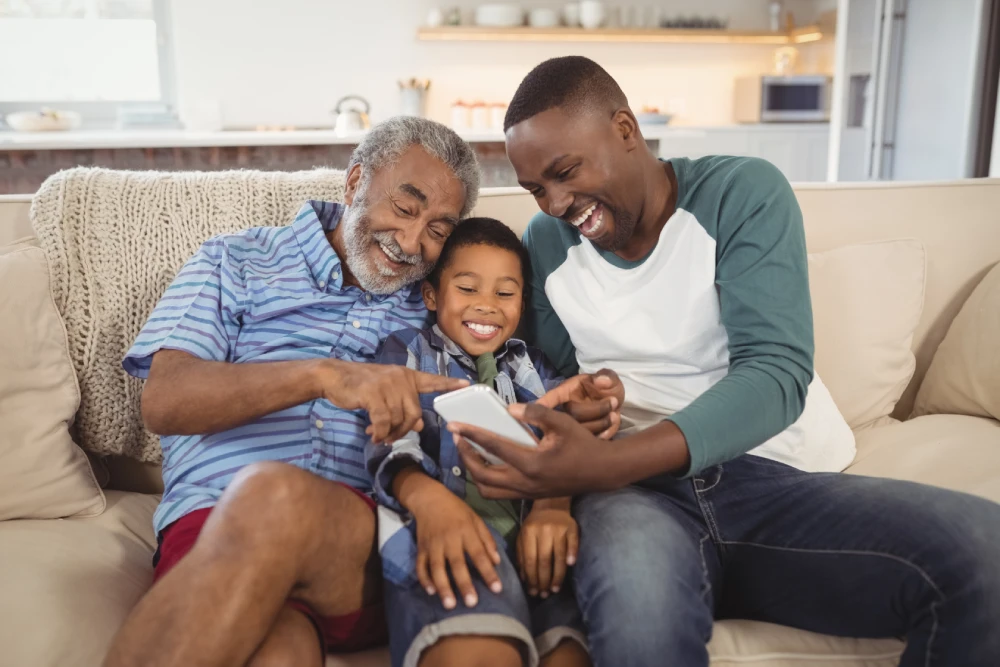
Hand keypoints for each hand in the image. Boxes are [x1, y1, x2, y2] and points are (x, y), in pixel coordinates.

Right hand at [314, 359, 467, 443]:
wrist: (334, 377)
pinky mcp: (373, 393)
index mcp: (406, 376)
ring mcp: (387, 384)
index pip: (431, 380)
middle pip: (415, 413)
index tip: (468, 384)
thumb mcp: (385, 395)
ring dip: (388, 433)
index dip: (449, 384)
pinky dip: (380, 432)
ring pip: (398, 420)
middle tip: (389, 438)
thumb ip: (403, 407)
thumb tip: (419, 425)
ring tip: (377, 434)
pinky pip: (384, 421)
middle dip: (404, 430)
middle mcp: (401, 378)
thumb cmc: (361, 386)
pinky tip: (373, 434)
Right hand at [403, 475, 502, 609]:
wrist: (430, 499)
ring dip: (443, 587)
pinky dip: (424, 579)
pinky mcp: (421, 548)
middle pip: (457, 564)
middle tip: (472, 603)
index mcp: (466, 531)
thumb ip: (487, 540)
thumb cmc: (457, 511)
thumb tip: (496, 562)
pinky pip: (421, 565)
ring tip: (450, 605)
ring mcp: (433, 544)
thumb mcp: (476, 520)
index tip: (497, 589)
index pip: (479, 554)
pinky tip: (431, 592)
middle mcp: (449, 539)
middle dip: (464, 584)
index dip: (488, 572)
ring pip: (437, 568)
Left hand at [449, 402, 620, 498]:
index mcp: (532, 463)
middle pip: (482, 475)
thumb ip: (537, 414)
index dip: (471, 434)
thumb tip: (511, 409)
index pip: (493, 447)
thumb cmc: (583, 444)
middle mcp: (525, 482)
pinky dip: (487, 479)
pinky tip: (489, 462)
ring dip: (474, 472)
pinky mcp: (529, 496)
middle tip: (458, 438)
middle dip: (465, 456)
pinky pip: (499, 493)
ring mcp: (526, 492)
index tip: (454, 425)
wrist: (601, 472)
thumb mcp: (563, 422)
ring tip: (470, 452)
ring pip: (488, 490)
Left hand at [517, 498, 577, 597]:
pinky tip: (570, 566)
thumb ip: (521, 555)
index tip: (533, 592)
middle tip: (544, 594)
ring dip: (557, 575)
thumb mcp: (523, 536)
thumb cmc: (534, 524)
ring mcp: (559, 529)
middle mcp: (543, 531)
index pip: (530, 560)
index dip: (531, 578)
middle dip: (543, 580)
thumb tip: (524, 579)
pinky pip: (573, 543)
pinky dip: (572, 554)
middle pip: (544, 560)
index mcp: (529, 532)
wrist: (551, 504)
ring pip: (558, 556)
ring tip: (554, 589)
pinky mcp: (572, 527)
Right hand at [538, 369, 624, 438]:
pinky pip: (591, 439)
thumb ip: (607, 376)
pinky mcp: (584, 439)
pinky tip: (612, 425)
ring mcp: (573, 426)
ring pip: (582, 429)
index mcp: (566, 392)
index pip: (551, 397)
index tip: (541, 406)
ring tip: (615, 413)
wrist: (615, 405)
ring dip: (603, 422)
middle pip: (572, 415)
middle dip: (596, 410)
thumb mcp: (609, 378)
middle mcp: (566, 410)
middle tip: (614, 402)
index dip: (545, 402)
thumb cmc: (607, 388)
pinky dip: (605, 433)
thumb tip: (601, 381)